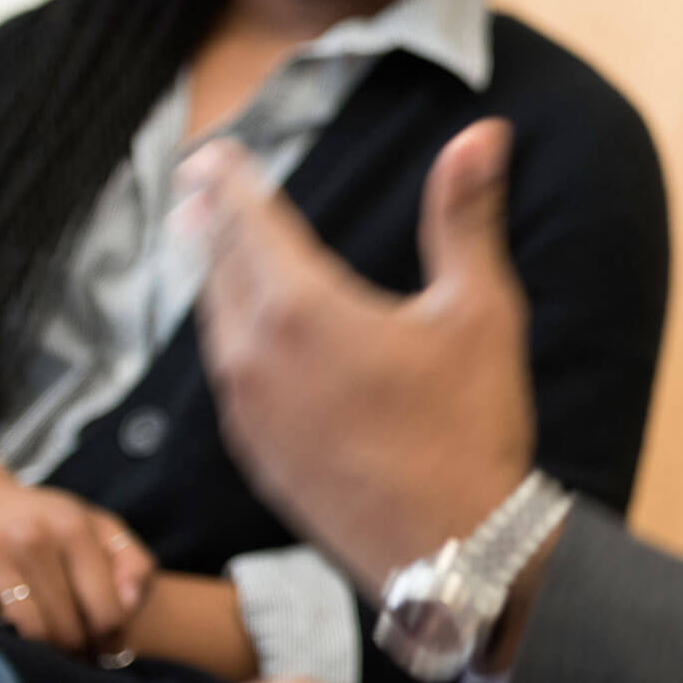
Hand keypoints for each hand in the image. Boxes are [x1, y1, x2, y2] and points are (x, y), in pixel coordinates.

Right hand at [0, 466, 153, 651]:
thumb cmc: (43, 520)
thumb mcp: (94, 525)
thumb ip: (131, 559)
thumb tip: (132, 603)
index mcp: (73, 527)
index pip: (107, 607)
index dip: (111, 638)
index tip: (108, 646)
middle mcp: (33, 537)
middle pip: (67, 625)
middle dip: (77, 648)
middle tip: (79, 654)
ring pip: (28, 629)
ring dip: (42, 651)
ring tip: (51, 651)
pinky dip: (1, 637)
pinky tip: (12, 634)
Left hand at [182, 120, 535, 594]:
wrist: (451, 550)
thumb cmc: (472, 425)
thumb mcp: (481, 309)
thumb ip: (465, 216)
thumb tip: (482, 132)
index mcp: (306, 310)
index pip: (252, 223)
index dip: (234, 182)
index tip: (217, 152)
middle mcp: (258, 355)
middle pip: (221, 266)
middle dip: (213, 217)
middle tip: (200, 179)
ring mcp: (248, 409)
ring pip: (214, 320)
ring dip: (211, 272)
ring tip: (208, 240)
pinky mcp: (255, 451)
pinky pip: (223, 370)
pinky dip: (222, 329)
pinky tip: (234, 328)